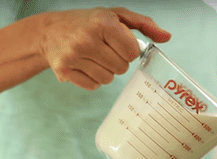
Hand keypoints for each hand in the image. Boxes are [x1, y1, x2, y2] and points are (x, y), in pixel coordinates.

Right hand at [38, 7, 170, 89]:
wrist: (49, 30)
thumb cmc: (87, 22)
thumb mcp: (116, 15)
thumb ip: (144, 24)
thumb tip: (167, 37)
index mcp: (102, 23)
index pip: (132, 52)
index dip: (128, 50)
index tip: (118, 43)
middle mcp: (87, 39)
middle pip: (121, 68)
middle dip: (117, 61)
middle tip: (104, 50)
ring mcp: (74, 56)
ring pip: (108, 79)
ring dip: (105, 71)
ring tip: (93, 57)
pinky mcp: (64, 71)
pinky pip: (94, 86)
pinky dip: (92, 79)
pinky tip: (84, 65)